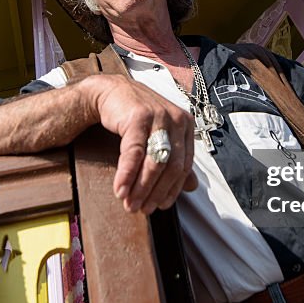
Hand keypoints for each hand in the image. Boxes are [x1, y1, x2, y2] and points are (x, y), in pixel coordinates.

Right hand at [87, 75, 197, 213]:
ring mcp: (159, 116)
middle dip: (156, 193)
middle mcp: (176, 120)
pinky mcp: (139, 117)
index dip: (172, 190)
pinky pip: (134, 153)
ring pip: (155, 162)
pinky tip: (120, 188)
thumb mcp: (161, 137)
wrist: (111, 93)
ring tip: (129, 203)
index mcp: (186, 126)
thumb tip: (192, 187)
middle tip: (142, 209)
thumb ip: (176, 161)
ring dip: (140, 188)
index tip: (160, 206)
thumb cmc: (137, 117)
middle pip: (171, 167)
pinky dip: (126, 174)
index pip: (184, 167)